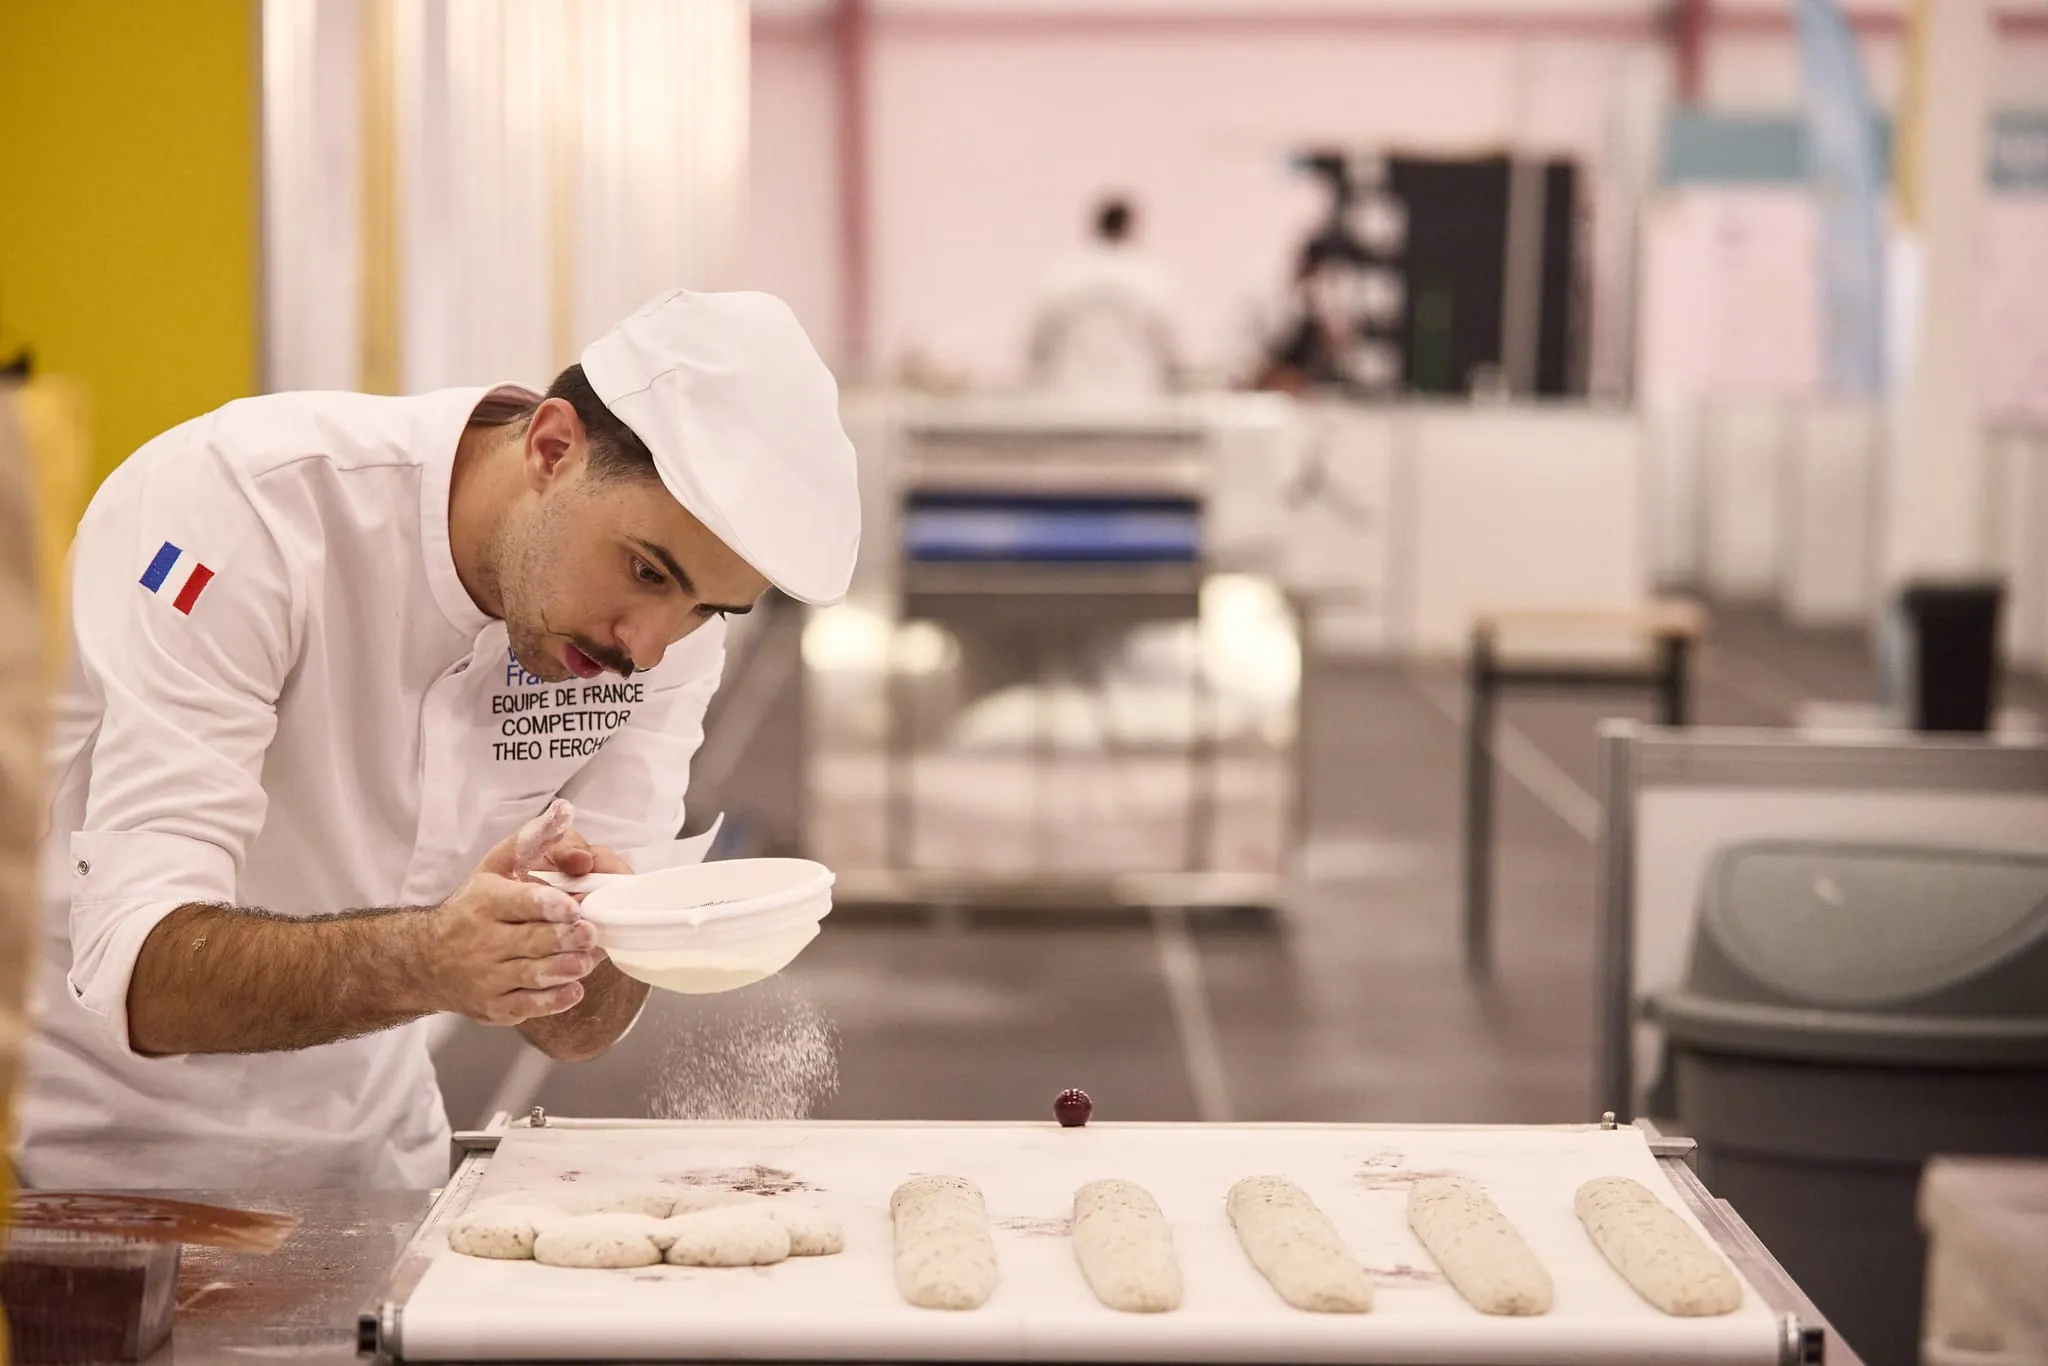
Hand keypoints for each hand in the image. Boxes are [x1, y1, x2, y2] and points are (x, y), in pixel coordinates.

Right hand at [408, 804, 602, 1024]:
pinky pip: (526, 1005)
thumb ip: (533, 840)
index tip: (571, 907)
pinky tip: (572, 990)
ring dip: (562, 969)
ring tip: (585, 960)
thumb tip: (566, 811)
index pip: (518, 902)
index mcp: (486, 902)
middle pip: (531, 940)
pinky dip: (551, 1001)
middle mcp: (484, 941)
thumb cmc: (471, 908)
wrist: (425, 961)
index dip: (546, 904)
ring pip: (531, 974)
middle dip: (563, 937)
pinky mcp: (495, 1006)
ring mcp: (489, 977)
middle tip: (591, 933)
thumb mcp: (495, 866)